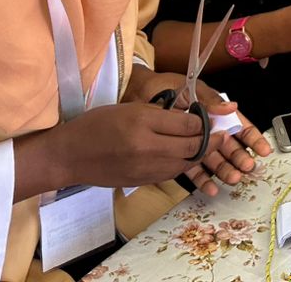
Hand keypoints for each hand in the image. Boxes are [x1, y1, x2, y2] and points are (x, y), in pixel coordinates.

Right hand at [23, 102, 223, 196]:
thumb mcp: (129, 109)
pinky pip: (171, 173)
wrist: (69, 156)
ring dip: (200, 154)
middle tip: (221, 132)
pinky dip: (183, 164)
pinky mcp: (142, 181)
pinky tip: (188, 156)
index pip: (187, 123)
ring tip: (209, 144)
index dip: (205, 120)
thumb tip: (191, 117)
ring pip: (185, 163)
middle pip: (191, 145)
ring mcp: (144, 168)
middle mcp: (147, 147)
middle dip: (210, 139)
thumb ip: (160, 114)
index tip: (215, 116)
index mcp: (143, 123)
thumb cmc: (97, 124)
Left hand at [123, 67, 270, 196]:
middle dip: (239, 157)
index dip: (251, 138)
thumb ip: (211, 101)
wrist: (139, 95)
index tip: (263, 150)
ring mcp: (194, 143)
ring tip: (232, 179)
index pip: (238, 125)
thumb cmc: (169, 87)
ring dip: (224, 169)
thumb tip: (233, 106)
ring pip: (213, 159)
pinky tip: (211, 188)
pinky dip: (202, 179)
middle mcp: (208, 129)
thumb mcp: (193, 89)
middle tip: (247, 168)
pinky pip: (192, 169)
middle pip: (228, 146)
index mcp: (215, 112)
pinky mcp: (178, 154)